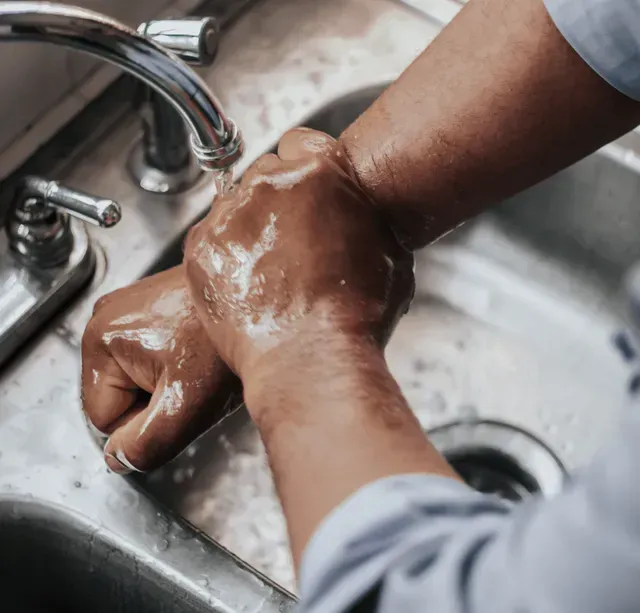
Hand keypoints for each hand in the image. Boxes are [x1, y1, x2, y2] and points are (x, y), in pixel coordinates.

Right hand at [82, 267, 240, 473]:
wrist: (265, 301)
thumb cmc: (227, 341)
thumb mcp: (186, 406)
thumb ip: (144, 444)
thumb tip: (119, 459)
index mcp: (100, 340)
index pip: (104, 421)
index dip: (142, 427)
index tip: (179, 404)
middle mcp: (107, 318)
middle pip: (119, 399)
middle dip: (155, 404)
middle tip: (193, 385)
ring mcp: (130, 310)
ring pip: (137, 381)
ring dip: (167, 387)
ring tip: (200, 367)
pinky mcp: (152, 308)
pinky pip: (153, 359)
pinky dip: (176, 366)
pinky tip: (201, 355)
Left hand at [183, 127, 414, 399]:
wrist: (311, 360)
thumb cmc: (356, 316)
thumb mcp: (390, 254)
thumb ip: (367, 218)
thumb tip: (362, 215)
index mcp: (320, 172)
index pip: (301, 143)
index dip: (304, 171)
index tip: (304, 194)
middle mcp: (270, 183)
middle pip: (265, 173)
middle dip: (276, 200)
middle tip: (289, 241)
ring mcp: (231, 215)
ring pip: (235, 206)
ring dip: (248, 228)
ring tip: (268, 270)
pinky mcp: (201, 249)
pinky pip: (209, 238)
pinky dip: (224, 256)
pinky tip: (246, 284)